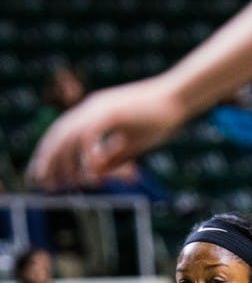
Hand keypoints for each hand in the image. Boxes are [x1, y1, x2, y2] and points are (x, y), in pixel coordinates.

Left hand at [27, 75, 185, 188]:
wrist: (177, 99)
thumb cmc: (158, 120)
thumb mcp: (130, 145)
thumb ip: (111, 158)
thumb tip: (92, 173)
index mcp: (93, 114)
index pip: (63, 135)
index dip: (51, 156)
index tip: (46, 176)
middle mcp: (91, 108)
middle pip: (59, 135)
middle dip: (48, 161)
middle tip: (42, 184)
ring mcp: (100, 109)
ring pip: (70, 136)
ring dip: (63, 162)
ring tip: (62, 184)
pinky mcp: (111, 113)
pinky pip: (90, 135)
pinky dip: (87, 155)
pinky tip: (90, 174)